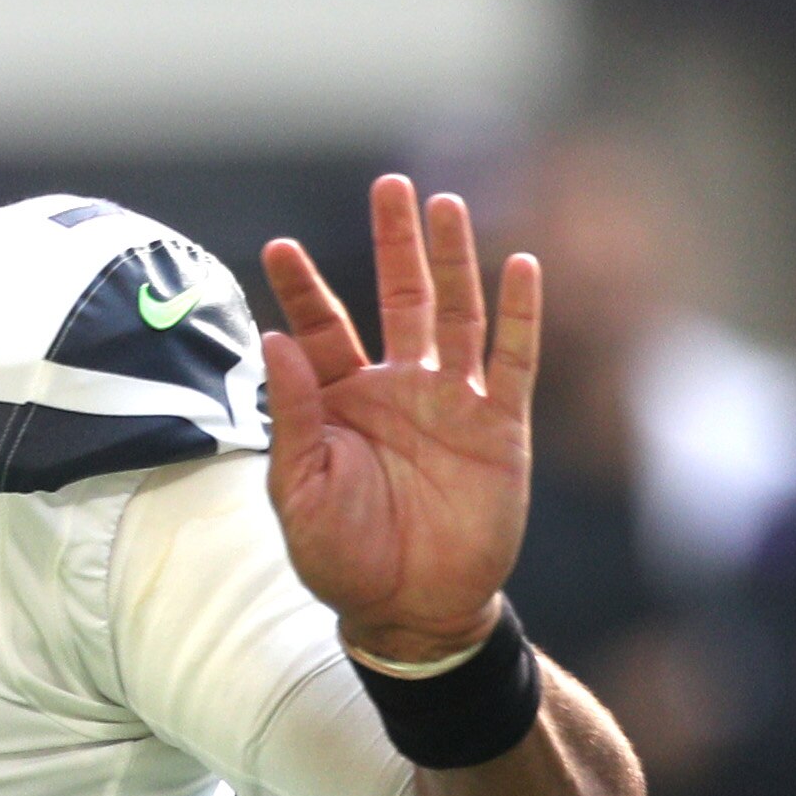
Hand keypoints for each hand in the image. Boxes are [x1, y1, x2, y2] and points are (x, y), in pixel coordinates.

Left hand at [258, 175, 539, 665]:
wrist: (410, 610)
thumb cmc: (343, 557)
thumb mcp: (299, 490)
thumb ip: (291, 414)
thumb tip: (274, 338)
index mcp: (340, 402)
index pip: (320, 327)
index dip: (302, 287)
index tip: (277, 245)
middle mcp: (397, 389)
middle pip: (398, 298)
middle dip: (393, 244)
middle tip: (389, 185)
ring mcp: (451, 402)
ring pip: (456, 314)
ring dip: (453, 260)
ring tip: (445, 205)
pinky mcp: (499, 426)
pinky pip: (513, 360)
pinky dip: (519, 315)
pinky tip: (521, 267)